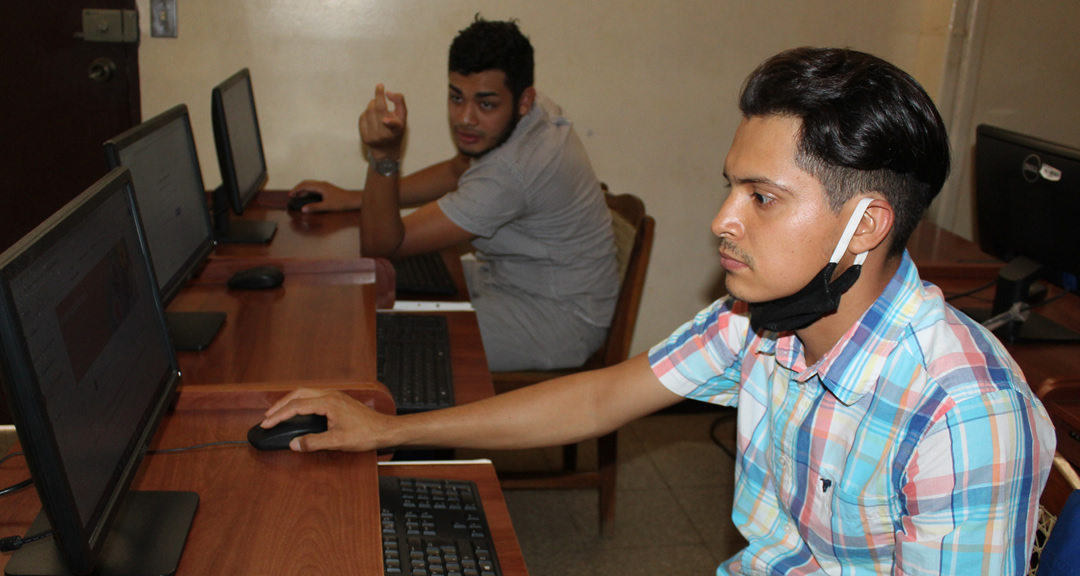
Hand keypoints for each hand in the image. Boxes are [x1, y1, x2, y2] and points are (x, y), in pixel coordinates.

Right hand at [261, 388, 392, 451]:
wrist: (385, 430)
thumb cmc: (366, 433)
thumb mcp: (337, 441)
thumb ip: (313, 443)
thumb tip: (294, 444)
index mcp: (328, 402)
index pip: (296, 406)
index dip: (279, 416)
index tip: (266, 423)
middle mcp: (331, 394)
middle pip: (298, 394)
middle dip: (280, 405)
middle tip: (267, 416)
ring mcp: (335, 396)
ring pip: (306, 393)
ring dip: (290, 401)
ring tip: (278, 412)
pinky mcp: (338, 400)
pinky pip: (314, 396)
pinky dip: (301, 401)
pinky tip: (298, 410)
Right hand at [287, 180, 361, 211]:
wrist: (353, 200)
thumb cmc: (342, 202)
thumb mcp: (327, 206)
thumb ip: (315, 207)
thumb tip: (303, 209)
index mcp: (321, 186)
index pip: (305, 185)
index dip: (296, 189)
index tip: (290, 195)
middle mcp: (322, 184)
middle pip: (306, 183)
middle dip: (297, 188)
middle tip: (291, 195)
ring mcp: (325, 186)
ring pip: (310, 185)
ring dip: (303, 189)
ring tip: (297, 196)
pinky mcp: (327, 189)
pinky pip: (314, 187)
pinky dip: (308, 191)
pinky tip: (307, 197)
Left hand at [359, 83, 406, 158]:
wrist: (386, 149)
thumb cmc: (395, 128)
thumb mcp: (402, 116)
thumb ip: (399, 101)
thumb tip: (387, 92)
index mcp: (397, 130)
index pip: (394, 125)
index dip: (390, 122)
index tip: (385, 120)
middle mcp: (385, 135)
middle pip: (378, 110)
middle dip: (378, 96)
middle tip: (380, 90)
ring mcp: (374, 137)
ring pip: (369, 111)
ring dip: (372, 104)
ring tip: (377, 108)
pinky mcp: (365, 138)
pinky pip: (362, 117)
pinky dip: (366, 113)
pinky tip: (372, 117)